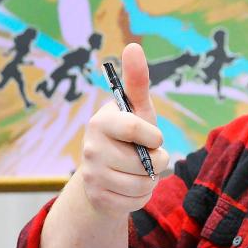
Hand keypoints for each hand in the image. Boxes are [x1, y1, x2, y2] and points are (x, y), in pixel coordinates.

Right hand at [78, 43, 169, 217]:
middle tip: (147, 155)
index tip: (153, 137)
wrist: (107, 174)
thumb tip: (134, 46)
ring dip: (150, 180)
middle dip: (157, 161)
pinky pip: (136, 202)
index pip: (133, 128)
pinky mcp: (97, 198)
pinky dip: (142, 196)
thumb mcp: (137, 110)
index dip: (152, 136)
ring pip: (142, 184)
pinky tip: (131, 186)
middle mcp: (90, 148)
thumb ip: (137, 81)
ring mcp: (91, 175)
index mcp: (101, 122)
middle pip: (143, 162)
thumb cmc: (130, 135)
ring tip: (140, 170)